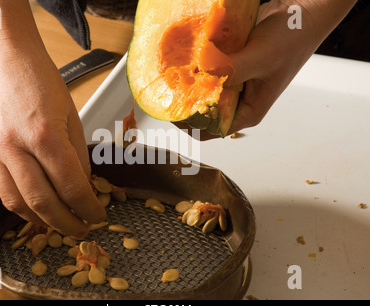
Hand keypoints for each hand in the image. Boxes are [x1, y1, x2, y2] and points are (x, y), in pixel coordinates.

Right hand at [0, 49, 105, 236]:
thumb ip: (78, 155)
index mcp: (44, 134)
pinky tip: (35, 209)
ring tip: (59, 225)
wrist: (3, 59)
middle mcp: (15, 147)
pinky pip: (1, 191)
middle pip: (43, 202)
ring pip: (17, 203)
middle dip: (66, 223)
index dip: (87, 207)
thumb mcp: (72, 115)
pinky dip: (21, 206)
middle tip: (81, 229)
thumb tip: (84, 184)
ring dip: (41, 221)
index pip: (71, 186)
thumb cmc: (39, 80)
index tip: (98, 215)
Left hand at [175, 0, 355, 138]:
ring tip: (172, 75)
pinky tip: (185, 59)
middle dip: (186, 103)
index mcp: (248, 111)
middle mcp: (239, 101)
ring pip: (205, 91)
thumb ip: (230, 71)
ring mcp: (234, 83)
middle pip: (204, 112)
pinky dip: (197, 67)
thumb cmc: (291, 40)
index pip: (212, 129)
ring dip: (190, 84)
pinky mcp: (230, 66)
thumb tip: (201, 78)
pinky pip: (208, 72)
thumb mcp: (260, 59)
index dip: (190, 125)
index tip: (171, 110)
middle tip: (167, 89)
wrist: (300, 12)